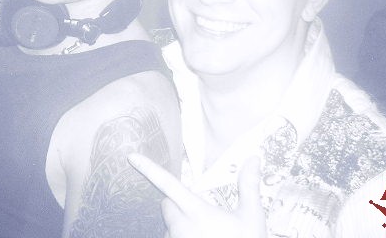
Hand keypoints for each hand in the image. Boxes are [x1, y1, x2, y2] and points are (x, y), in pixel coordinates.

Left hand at [128, 153, 265, 237]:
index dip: (149, 168)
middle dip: (178, 204)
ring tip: (204, 234)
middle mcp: (181, 226)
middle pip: (167, 205)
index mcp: (197, 211)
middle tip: (200, 214)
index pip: (168, 184)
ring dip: (179, 226)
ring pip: (169, 226)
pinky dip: (179, 237)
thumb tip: (253, 158)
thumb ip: (248, 185)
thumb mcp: (251, 216)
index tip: (132, 157)